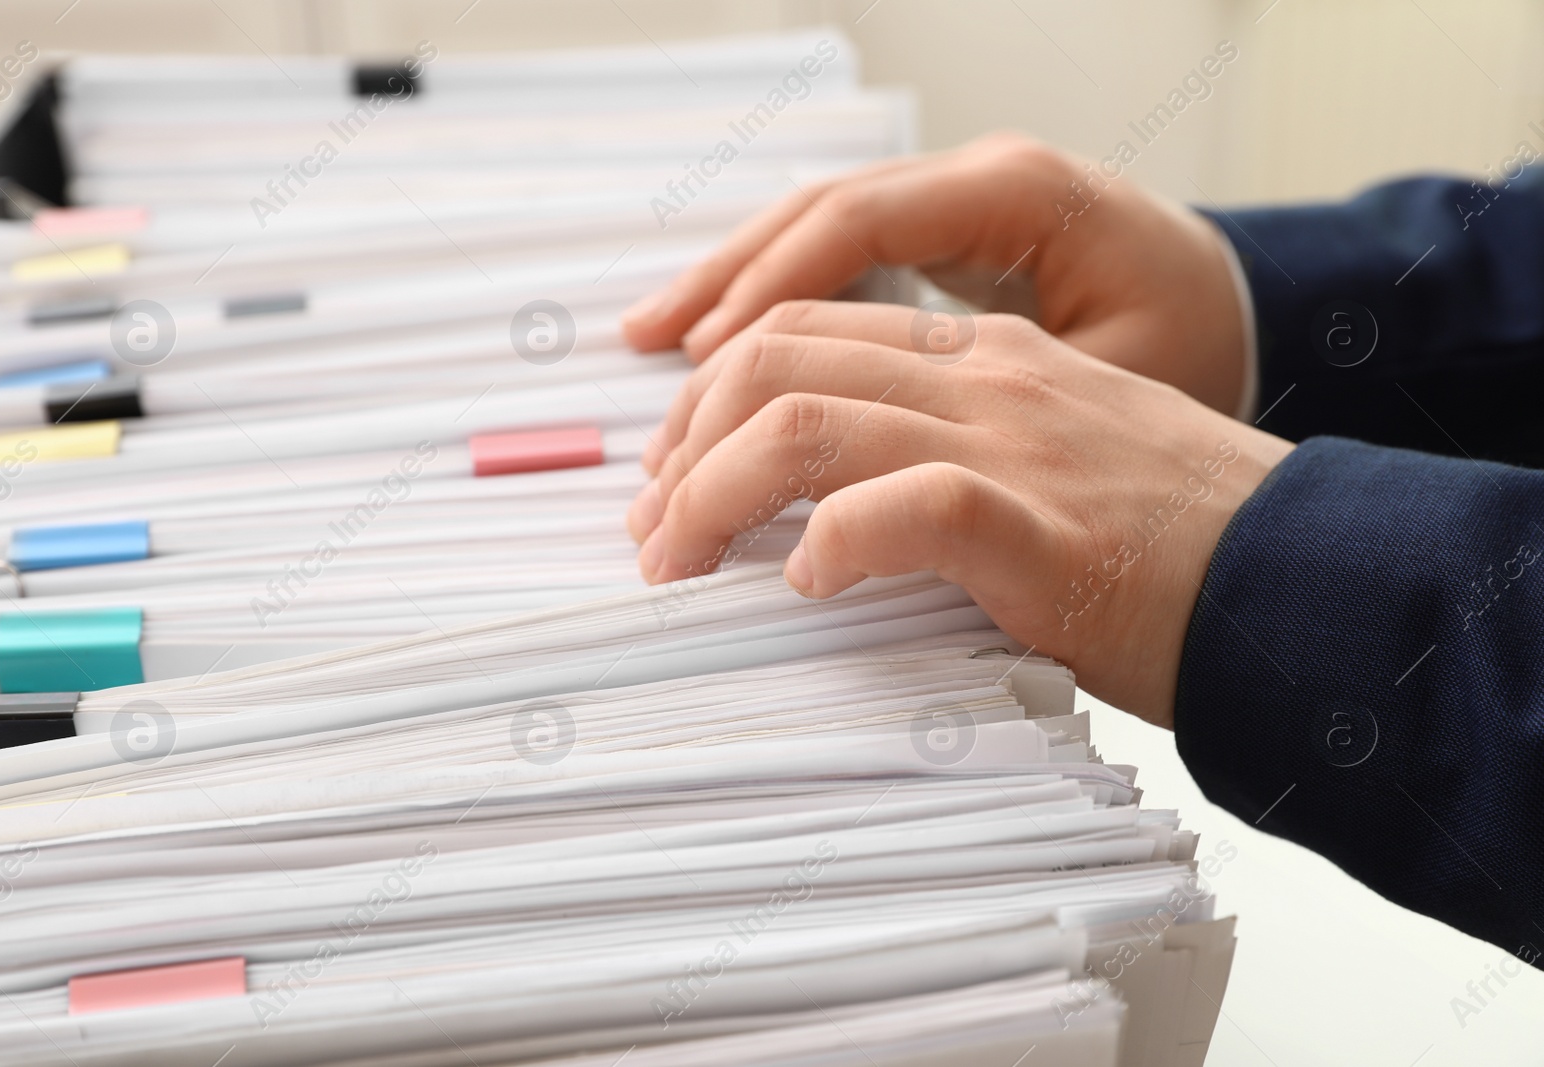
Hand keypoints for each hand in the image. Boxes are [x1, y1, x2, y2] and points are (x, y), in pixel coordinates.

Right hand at [621, 132, 1248, 416]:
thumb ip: (1003, 416)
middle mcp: (975, 180)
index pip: (855, 224)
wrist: (1257, 314)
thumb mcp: (1118, 389)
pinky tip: (724, 340)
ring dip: (731, 289)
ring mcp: (959, 203)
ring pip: (815, 229)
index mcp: (1016, 195)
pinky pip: (841, 257)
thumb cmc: (1199, 353)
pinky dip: (775, 297)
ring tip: (649, 344)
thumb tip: (882, 487)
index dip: (763, 293)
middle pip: (814, 214)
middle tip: (650, 364)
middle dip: (722, 290)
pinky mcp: (950, 239)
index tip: (698, 361)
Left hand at [625, 302, 1293, 726]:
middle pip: (775, 359)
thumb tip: (828, 524)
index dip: (711, 400)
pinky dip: (829, 544)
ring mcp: (1012, 443)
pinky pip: (900, 508)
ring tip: (678, 566)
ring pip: (805, 422)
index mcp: (987, 358)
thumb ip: (950, 465)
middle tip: (651, 533)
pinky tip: (808, 588)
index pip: (805, 332)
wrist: (1303, 584)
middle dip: (681, 444)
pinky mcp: (1038, 527)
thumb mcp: (1053, 468)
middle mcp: (987, 380)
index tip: (672, 478)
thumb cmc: (1177, 547)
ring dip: (710, 496)